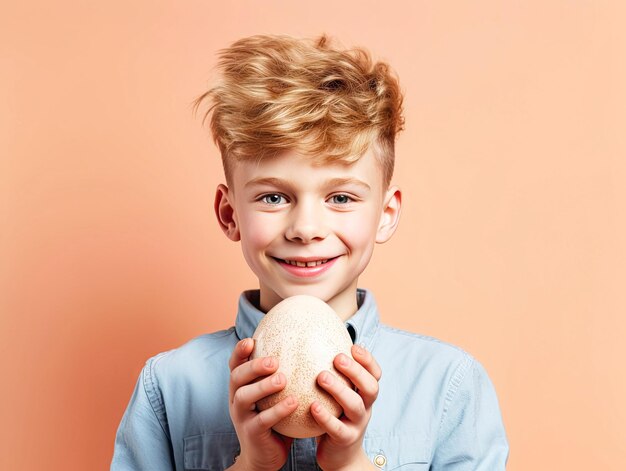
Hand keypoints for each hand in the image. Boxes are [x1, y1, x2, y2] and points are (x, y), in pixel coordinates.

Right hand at [227, 338, 298, 470]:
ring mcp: (241, 417)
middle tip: (273, 361)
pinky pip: (262, 420)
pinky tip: (294, 402)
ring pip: (244, 397)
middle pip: (237, 377)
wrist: (265, 457)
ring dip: (263, 386)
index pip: (235, 365)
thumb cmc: (274, 419)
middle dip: (253, 366)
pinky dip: (278, 410)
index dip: (239, 351)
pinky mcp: (251, 433)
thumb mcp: (273, 397)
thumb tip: (306, 348)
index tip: (251, 340)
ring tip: (283, 379)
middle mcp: (236, 399)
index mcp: (241, 387)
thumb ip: (281, 376)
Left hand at [311, 344, 381, 470]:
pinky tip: (313, 406)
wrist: (341, 457)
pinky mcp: (345, 440)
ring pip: (355, 405)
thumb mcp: (340, 397)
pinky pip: (337, 428)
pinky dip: (326, 417)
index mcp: (365, 395)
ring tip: (321, 377)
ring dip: (339, 389)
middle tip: (337, 358)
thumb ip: (335, 376)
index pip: (375, 375)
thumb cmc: (337, 418)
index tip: (353, 347)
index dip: (368, 360)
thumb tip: (315, 343)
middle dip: (356, 371)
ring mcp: (357, 424)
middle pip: (370, 387)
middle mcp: (365, 408)